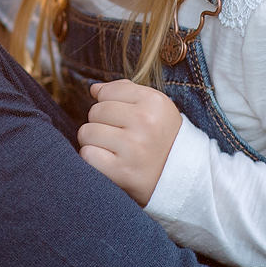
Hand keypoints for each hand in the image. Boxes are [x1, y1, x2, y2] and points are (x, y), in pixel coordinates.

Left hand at [76, 80, 180, 207]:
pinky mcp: (122, 171)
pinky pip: (87, 154)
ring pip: (87, 132)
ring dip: (93, 142)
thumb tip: (93, 89)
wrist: (178, 177)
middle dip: (100, 123)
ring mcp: (133, 147)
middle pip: (95, 112)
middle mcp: (145, 121)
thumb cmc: (161, 138)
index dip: (108, 104)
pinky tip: (108, 162)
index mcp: (154, 101)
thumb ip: (124, 91)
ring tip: (112, 148)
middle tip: (117, 136)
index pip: (107, 92)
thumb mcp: (154, 108)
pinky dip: (93, 159)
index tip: (122, 118)